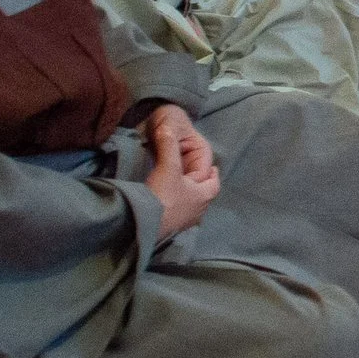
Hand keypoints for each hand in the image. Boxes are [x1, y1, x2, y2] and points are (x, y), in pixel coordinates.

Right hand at [142, 104, 219, 241]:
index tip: (212, 167)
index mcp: (203, 196)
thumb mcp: (167, 168)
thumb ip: (168, 147)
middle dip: (199, 185)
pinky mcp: (169, 229)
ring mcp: (183, 222)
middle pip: (203, 195)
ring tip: (179, 186)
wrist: (143, 226)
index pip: (215, 184)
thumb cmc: (164, 197)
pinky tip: (165, 201)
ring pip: (190, 205)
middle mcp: (197, 211)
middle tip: (193, 175)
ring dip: (186, 196)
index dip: (213, 174)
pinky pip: (176, 214)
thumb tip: (166, 128)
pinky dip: (174, 205)